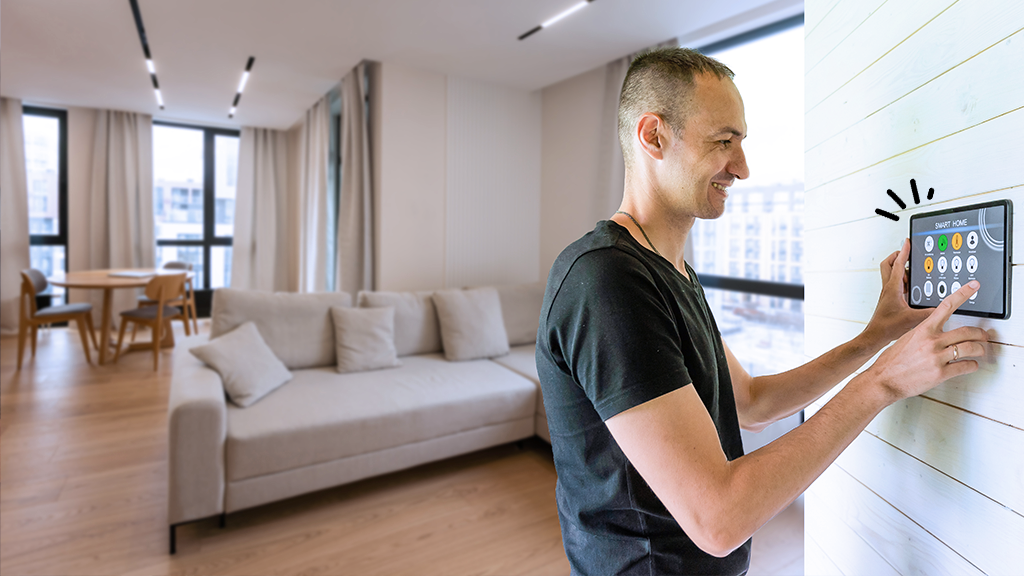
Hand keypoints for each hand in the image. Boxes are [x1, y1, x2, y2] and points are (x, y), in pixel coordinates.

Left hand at [865, 238, 931, 344]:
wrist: (875, 336)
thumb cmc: (887, 327)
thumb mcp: (912, 319)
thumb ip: (929, 313)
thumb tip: (944, 309)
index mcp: (893, 288)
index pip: (899, 264)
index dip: (904, 252)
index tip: (907, 241)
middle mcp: (889, 288)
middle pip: (889, 265)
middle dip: (898, 256)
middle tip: (908, 253)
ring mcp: (888, 294)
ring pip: (892, 274)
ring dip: (902, 270)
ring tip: (915, 271)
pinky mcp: (890, 300)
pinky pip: (896, 285)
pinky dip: (904, 282)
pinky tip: (913, 289)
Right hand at [866, 280, 988, 403]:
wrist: (883, 380)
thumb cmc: (891, 362)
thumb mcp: (906, 339)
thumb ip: (923, 334)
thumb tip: (936, 333)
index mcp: (923, 330)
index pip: (946, 306)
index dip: (962, 294)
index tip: (974, 286)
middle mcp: (932, 341)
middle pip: (967, 331)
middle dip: (981, 334)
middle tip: (984, 336)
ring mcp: (937, 358)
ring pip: (971, 348)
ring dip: (980, 350)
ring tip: (980, 351)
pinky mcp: (941, 374)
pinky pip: (966, 366)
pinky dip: (972, 365)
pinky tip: (970, 365)